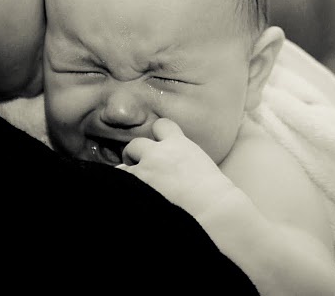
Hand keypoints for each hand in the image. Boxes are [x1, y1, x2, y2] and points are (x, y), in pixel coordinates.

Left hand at [117, 118, 236, 217]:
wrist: (213, 210)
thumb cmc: (215, 194)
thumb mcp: (202, 165)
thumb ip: (184, 159)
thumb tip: (176, 170)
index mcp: (179, 143)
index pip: (161, 125)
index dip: (158, 135)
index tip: (158, 146)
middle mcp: (158, 153)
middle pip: (135, 144)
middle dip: (134, 156)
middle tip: (138, 169)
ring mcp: (145, 171)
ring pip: (121, 167)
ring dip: (125, 176)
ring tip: (130, 188)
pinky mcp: (137, 188)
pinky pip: (118, 185)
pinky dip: (121, 192)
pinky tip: (129, 200)